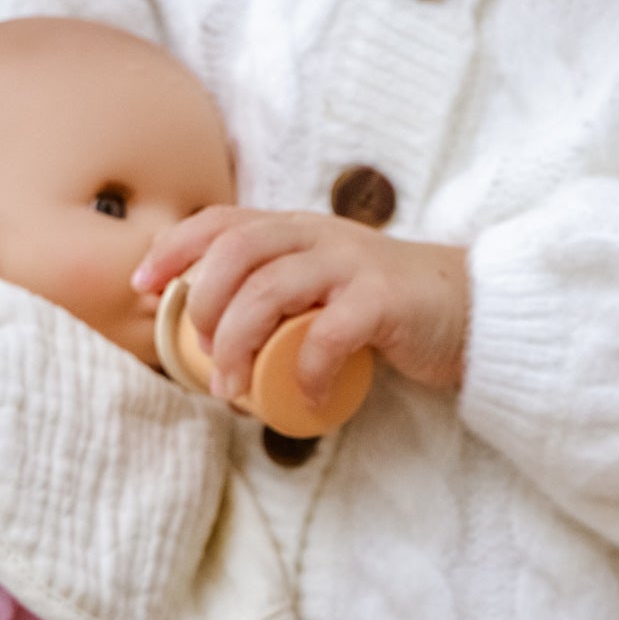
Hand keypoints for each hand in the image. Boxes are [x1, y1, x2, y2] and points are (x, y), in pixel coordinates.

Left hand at [134, 209, 468, 405]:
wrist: (474, 310)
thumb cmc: (389, 308)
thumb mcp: (325, 283)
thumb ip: (280, 288)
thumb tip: (209, 334)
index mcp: (301, 229)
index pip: (224, 220)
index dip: (175, 246)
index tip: (143, 285)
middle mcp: (323, 237)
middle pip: (237, 251)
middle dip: (202, 303)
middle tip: (199, 353)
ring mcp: (354, 266)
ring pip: (270, 290)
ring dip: (237, 344)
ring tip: (233, 390)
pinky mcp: (384, 302)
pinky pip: (328, 335)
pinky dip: (307, 372)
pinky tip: (308, 399)